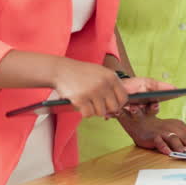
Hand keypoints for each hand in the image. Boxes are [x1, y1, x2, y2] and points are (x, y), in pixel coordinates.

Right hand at [52, 59, 170, 118]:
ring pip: (100, 112)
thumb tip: (122, 103)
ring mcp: (92, 92)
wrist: (61, 70)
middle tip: (97, 106)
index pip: (123, 98)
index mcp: (111, 77)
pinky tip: (80, 105)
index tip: (112, 106)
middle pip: (113, 107)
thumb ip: (111, 84)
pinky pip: (88, 114)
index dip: (119, 104)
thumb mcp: (100, 72)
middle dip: (106, 109)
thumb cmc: (82, 73)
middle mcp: (104, 84)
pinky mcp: (81, 99)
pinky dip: (84, 112)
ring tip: (87, 102)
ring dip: (93, 110)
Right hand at [120, 111, 185, 154]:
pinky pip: (159, 142)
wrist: (142, 122)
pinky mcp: (154, 136)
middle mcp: (174, 128)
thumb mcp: (178, 132)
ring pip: (174, 139)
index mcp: (182, 127)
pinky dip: (163, 147)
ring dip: (181, 145)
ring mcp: (164, 132)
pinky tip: (168, 152)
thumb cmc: (163, 129)